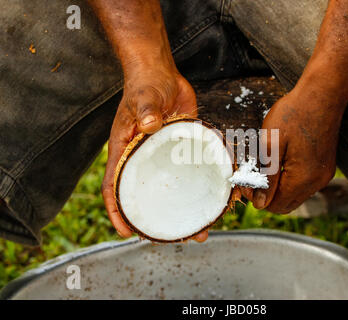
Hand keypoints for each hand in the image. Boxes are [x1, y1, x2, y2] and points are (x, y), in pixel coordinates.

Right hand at [101, 62, 207, 241]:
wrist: (162, 74)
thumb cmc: (145, 84)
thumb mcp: (144, 97)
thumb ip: (145, 110)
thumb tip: (149, 125)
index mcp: (125, 151)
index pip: (114, 187)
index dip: (118, 211)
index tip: (128, 232)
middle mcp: (142, 159)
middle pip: (146, 196)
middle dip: (158, 219)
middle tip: (179, 236)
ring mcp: (162, 156)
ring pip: (171, 188)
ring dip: (184, 208)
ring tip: (201, 227)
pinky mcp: (180, 150)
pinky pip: (189, 172)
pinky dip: (198, 186)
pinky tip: (213, 196)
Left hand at [242, 84, 340, 213]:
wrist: (323, 93)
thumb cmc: (294, 114)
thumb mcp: (271, 145)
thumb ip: (266, 177)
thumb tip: (260, 204)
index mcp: (302, 179)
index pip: (274, 205)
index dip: (255, 197)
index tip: (244, 178)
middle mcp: (317, 182)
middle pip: (285, 204)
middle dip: (265, 194)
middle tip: (251, 174)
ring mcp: (323, 174)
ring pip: (294, 195)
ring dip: (277, 187)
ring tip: (264, 164)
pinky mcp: (325, 166)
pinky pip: (303, 184)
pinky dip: (288, 179)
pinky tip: (280, 160)